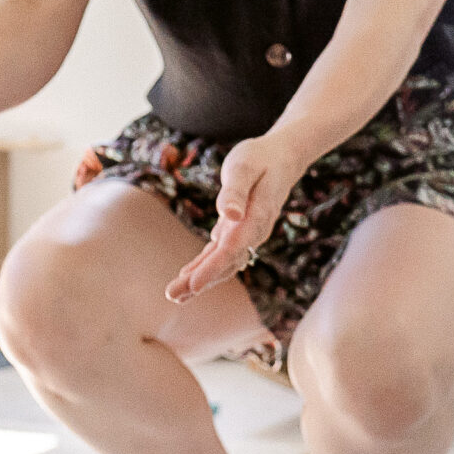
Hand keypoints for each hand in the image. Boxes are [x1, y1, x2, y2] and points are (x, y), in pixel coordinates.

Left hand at [166, 134, 301, 302]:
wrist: (281, 158)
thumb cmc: (259, 157)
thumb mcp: (244, 166)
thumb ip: (235, 190)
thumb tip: (229, 215)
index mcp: (256, 216)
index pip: (232, 248)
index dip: (213, 267)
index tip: (193, 284)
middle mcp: (254, 231)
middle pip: (226, 262)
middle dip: (201, 281)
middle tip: (173, 295)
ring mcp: (247, 234)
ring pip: (223, 263)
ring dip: (201, 279)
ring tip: (175, 295)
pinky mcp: (238, 232)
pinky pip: (221, 255)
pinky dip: (204, 267)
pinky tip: (186, 279)